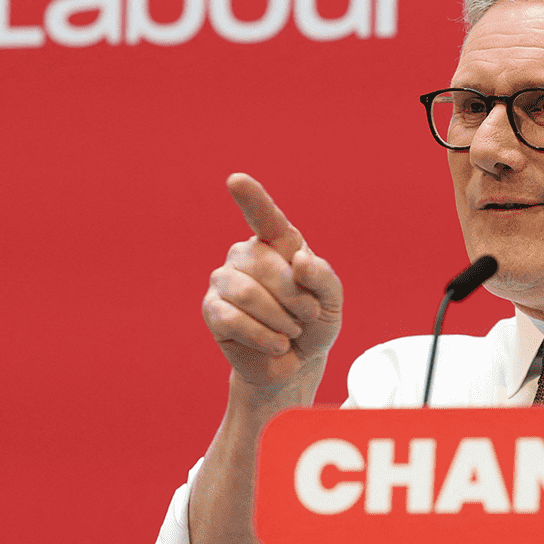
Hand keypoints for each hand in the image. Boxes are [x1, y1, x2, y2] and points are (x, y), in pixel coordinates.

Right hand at [202, 173, 344, 392]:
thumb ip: (323, 277)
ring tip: (290, 332)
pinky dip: (262, 337)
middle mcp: (246, 255)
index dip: (252, 198)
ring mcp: (224, 280)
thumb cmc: (314, 323)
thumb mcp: (332, 301)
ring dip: (280, 321)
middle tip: (305, 318)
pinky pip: (232, 319)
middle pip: (266, 266)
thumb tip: (299, 260)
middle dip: (295, 298)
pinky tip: (275, 343)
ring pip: (248, 294)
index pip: (265, 217)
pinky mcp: (212, 309)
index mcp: (277, 243)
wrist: (295, 363)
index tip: (236, 180)